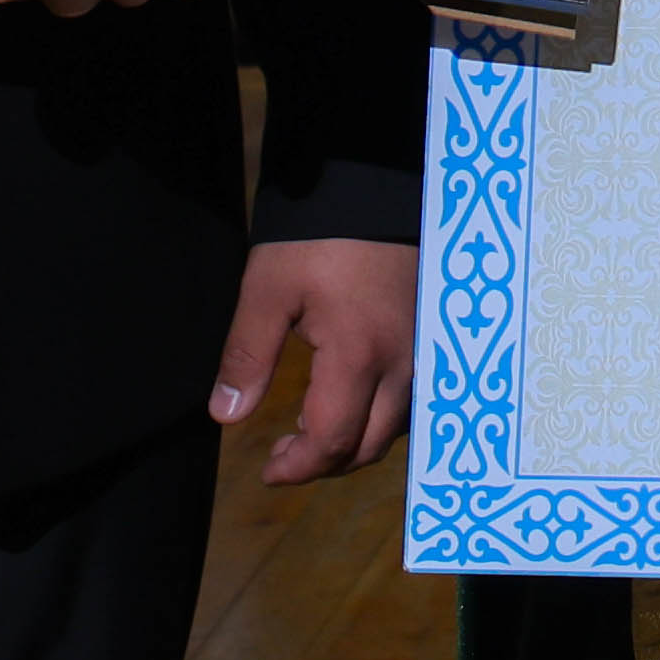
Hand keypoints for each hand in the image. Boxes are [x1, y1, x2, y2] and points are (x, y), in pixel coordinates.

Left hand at [211, 238, 416, 483]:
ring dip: (352, 442)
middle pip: (368, 446)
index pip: (332, 441)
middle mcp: (402, 366)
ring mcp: (424, 353)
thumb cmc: (318, 238)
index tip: (267, 471)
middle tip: (283, 454)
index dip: (298, 467)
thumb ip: (247, 356)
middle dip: (323, 463)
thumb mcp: (269, 291)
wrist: (376, 188)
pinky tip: (352, 400)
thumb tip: (226, 416)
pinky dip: (378, 417)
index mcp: (358, 357)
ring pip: (394, 428)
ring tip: (311, 428)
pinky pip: (411, 401)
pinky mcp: (432, 338)